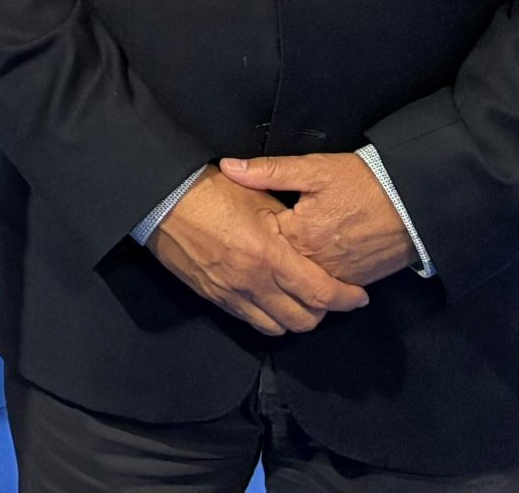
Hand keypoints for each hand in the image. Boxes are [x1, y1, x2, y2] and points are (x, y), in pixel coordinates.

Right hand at [147, 167, 368, 335]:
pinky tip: (269, 299)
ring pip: (277, 328)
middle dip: (323, 312)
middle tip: (328, 295)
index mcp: (269, 255)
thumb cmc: (209, 191)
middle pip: (304, 320)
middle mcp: (253, 283)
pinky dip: (267, 317)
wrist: (161, 200)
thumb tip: (311, 240)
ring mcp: (231, 294)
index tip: (357, 297)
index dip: (345, 299)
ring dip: (294, 318)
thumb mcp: (257, 197)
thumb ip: (289, 224)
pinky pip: (250, 321)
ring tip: (299, 300)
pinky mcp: (214, 298)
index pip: (320, 293)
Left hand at [217, 153, 414, 287]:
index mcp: (300, 235)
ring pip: (304, 283)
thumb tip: (229, 167)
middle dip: (266, 259)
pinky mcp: (356, 282)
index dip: (249, 231)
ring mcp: (337, 276)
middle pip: (280, 268)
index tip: (239, 224)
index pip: (261, 241)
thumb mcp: (314, 168)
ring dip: (290, 274)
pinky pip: (327, 288)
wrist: (412, 201)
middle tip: (253, 247)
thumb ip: (268, 171)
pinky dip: (316, 280)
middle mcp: (316, 263)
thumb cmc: (362, 182)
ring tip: (278, 259)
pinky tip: (307, 266)